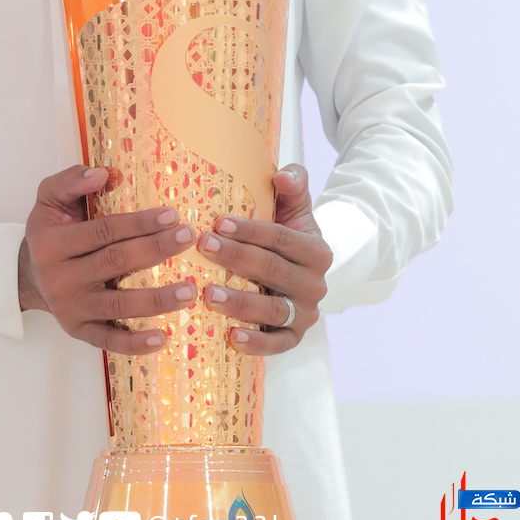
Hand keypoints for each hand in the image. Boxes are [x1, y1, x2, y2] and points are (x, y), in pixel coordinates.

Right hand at [19, 165, 198, 354]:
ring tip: (189, 291)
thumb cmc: (50, 232)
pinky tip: (163, 338)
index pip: (103, 231)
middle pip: (116, 263)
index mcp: (52, 243)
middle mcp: (60, 278)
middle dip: (156, 250)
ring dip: (156, 300)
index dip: (138, 223)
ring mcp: (70, 309)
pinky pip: (109, 340)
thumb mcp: (49, 199)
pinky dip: (135, 343)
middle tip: (188, 238)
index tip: (171, 215)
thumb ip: (70, 181)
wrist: (28, 275)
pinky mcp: (79, 332)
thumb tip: (101, 174)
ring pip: (119, 305)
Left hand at [196, 165, 331, 354]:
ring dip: (240, 302)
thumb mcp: (294, 209)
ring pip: (273, 309)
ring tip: (208, 293)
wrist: (304, 275)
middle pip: (273, 270)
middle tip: (203, 247)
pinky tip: (232, 337)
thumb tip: (282, 174)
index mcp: (316, 250)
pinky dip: (257, 344)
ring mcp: (305, 314)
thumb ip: (293, 186)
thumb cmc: (288, 237)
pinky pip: (277, 344)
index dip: (251, 230)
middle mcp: (315, 284)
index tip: (219, 222)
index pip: (281, 238)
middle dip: (236, 258)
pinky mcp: (293, 337)